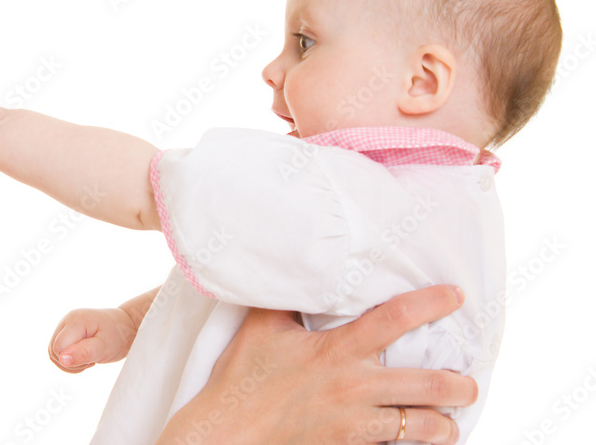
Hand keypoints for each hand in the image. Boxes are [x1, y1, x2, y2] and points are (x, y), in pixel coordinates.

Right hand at [48, 307, 138, 372]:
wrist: (126, 326)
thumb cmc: (118, 336)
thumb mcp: (104, 347)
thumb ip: (84, 353)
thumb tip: (62, 359)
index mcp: (75, 321)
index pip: (57, 348)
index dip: (71, 360)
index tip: (90, 358)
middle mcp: (67, 321)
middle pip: (53, 351)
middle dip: (70, 362)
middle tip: (91, 359)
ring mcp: (66, 326)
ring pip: (54, 353)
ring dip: (70, 362)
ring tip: (89, 357)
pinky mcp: (67, 333)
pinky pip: (59, 352)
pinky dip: (71, 359)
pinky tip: (85, 356)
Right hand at [157, 285, 475, 444]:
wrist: (228, 432)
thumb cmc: (242, 377)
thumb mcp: (261, 327)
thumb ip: (287, 299)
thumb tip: (299, 270)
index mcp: (337, 350)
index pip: (395, 318)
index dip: (430, 304)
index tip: (456, 296)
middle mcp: (354, 386)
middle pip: (427, 385)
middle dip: (458, 385)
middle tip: (468, 383)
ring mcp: (354, 423)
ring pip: (419, 426)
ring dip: (443, 425)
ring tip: (451, 422)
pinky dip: (408, 444)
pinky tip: (413, 442)